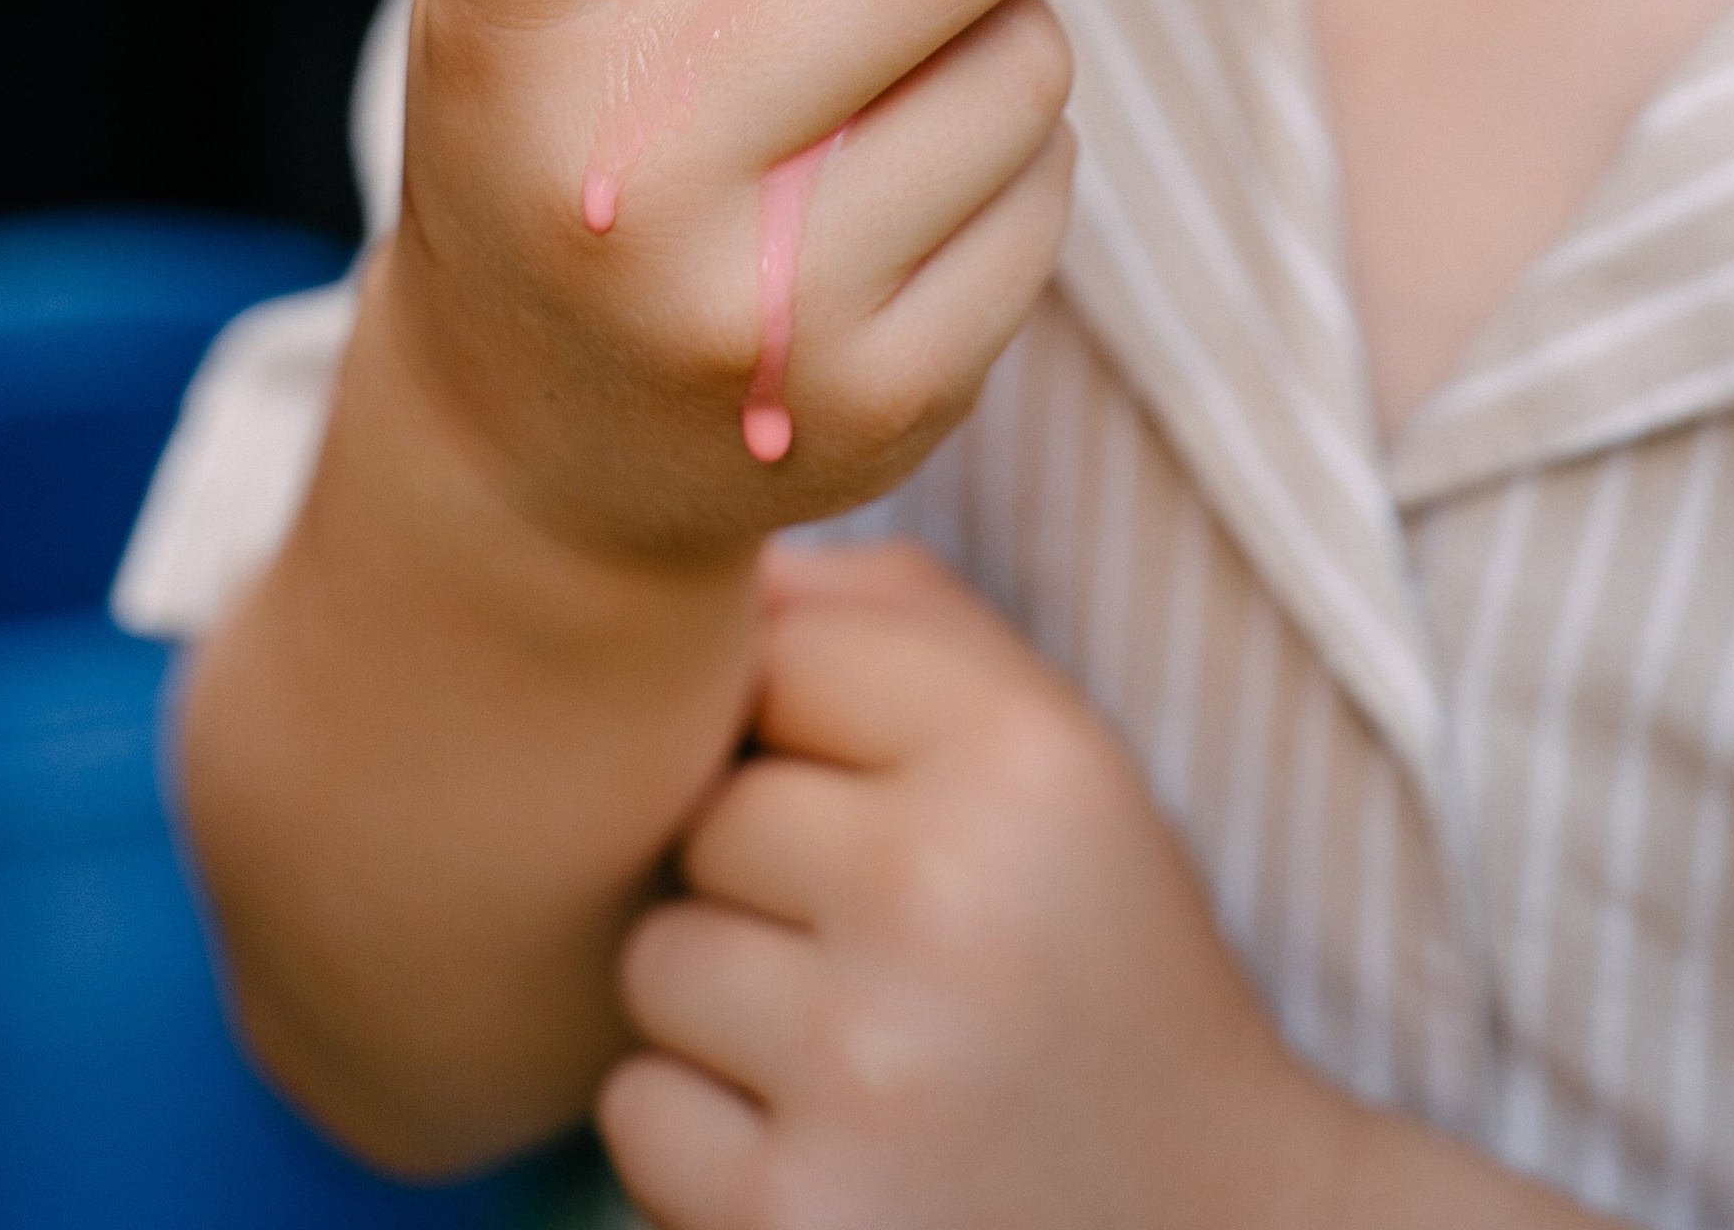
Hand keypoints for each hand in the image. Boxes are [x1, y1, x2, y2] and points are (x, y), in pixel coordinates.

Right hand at [384, 0, 1104, 572]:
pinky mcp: (877, 403)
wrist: (541, 443)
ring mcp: (754, 305)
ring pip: (1026, 56)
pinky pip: (1052, 188)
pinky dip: (1013, 152)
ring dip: (1004, 19)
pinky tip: (912, 179)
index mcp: (502, 5)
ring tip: (906, 52)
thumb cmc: (571, 109)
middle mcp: (611, 163)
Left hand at [600, 547, 1353, 1229]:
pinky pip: (640, 1113)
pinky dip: (709, 1144)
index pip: (779, 652)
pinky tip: (833, 1153)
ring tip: (868, 1053)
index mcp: (1024, 759)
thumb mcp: (1059, 760)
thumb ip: (904, 621)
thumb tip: (724, 567)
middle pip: (707, 813)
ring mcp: (868, 1071)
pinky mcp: (799, 1221)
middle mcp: (947, 899)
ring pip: (658, 962)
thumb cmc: (1093, 962)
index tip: (892, 812)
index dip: (809, 738)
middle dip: (768, 884)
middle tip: (896, 956)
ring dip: (728, 1017)